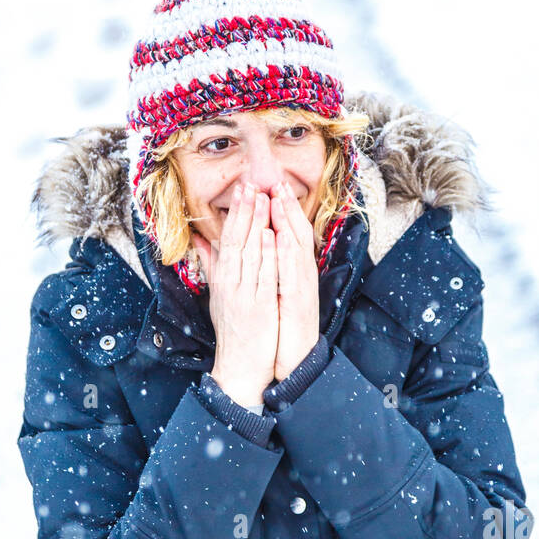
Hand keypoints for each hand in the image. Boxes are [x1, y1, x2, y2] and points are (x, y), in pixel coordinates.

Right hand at [190, 180, 278, 405]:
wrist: (239, 365)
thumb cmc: (232, 330)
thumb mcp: (218, 296)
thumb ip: (212, 267)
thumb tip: (200, 242)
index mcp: (222, 279)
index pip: (227, 239)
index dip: (235, 213)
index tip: (241, 189)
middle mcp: (231, 284)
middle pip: (237, 240)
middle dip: (245, 210)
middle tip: (251, 183)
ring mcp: (245, 294)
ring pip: (250, 253)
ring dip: (256, 224)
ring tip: (263, 199)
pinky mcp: (260, 306)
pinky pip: (263, 275)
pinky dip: (266, 254)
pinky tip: (270, 234)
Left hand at [269, 179, 319, 381]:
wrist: (292, 358)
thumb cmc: (278, 326)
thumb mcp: (265, 293)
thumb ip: (253, 269)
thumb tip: (237, 248)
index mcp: (291, 270)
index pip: (286, 233)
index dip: (279, 210)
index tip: (268, 187)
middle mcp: (300, 274)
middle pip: (295, 233)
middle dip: (285, 206)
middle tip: (276, 181)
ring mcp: (301, 285)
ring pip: (295, 247)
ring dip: (287, 222)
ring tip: (277, 198)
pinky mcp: (298, 300)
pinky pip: (291, 273)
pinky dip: (285, 253)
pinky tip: (278, 236)